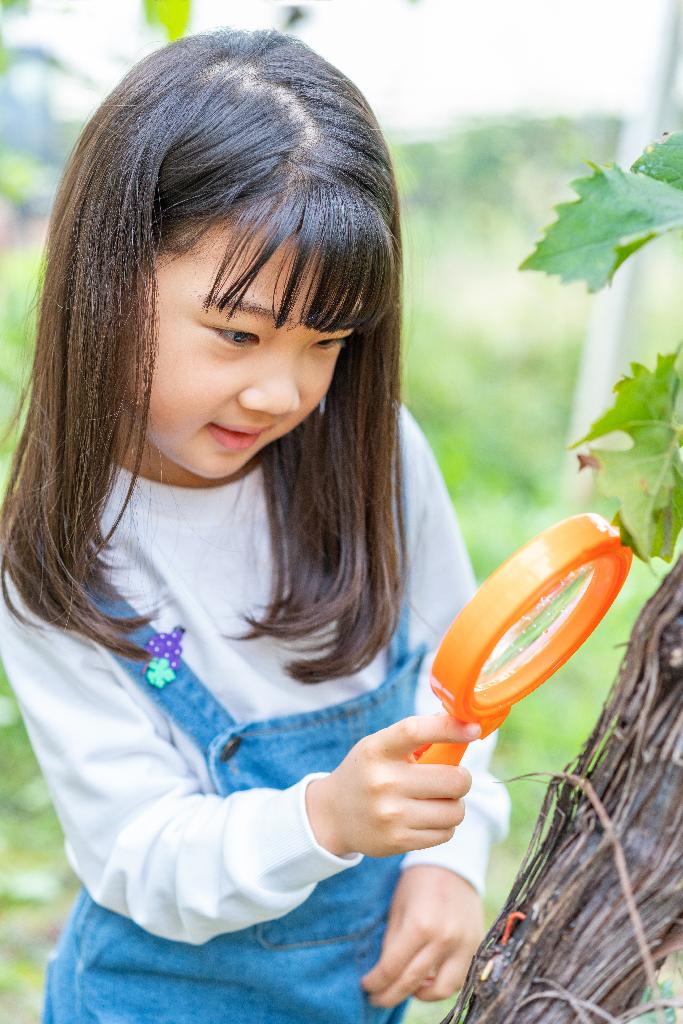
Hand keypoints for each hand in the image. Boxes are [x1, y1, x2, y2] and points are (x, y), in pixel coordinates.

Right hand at [305, 714, 479, 857]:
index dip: (449, 728)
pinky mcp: (397, 841)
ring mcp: (390, 815)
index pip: (415, 731)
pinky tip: (428, 817)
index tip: (473, 729)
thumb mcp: (380, 746)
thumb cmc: (368, 772)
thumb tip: (464, 725)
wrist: (333, 815)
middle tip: (453, 777)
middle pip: (452, 780)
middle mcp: (383, 782)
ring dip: (455, 804)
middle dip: (462, 778)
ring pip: (455, 810)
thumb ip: (417, 736)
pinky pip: (445, 833)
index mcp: (377, 750)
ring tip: (439, 799)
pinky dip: (445, 824)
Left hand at [360, 865, 484, 1007]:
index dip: (376, 982)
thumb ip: (391, 942)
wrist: (452, 865)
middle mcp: (443, 939)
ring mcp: (463, 945)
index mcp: (420, 925)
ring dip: (419, 995)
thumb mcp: (397, 908)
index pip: (392, 968)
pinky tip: (426, 979)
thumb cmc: (418, 883)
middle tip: (377, 998)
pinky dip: (441, 985)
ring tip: (405, 988)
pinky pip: (458, 979)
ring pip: (440, 990)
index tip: (366, 986)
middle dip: (390, 995)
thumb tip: (382, 973)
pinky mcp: (475, 946)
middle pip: (412, 983)